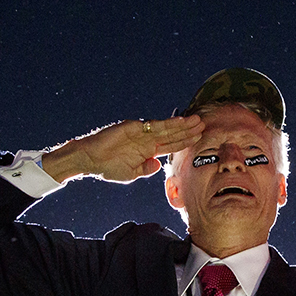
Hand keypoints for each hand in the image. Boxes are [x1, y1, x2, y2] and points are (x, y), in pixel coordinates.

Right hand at [42, 116, 203, 182]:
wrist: (90, 160)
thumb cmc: (108, 168)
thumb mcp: (130, 173)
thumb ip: (145, 169)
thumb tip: (158, 165)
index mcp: (148, 151)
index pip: (171, 145)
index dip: (185, 142)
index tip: (199, 139)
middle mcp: (147, 140)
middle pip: (173, 135)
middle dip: (189, 131)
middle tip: (205, 125)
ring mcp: (141, 133)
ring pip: (167, 128)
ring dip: (183, 125)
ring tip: (198, 121)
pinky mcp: (134, 128)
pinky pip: (154, 126)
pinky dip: (168, 124)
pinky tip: (180, 121)